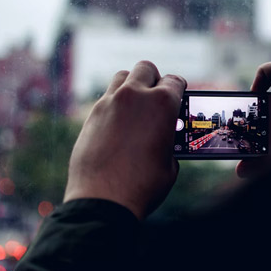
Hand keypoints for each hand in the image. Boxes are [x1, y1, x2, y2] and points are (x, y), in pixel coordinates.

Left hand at [63, 61, 185, 219]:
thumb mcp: (170, 162)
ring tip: (136, 105)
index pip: (175, 81)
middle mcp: (135, 96)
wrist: (104, 201)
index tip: (178, 97)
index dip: (179, 90)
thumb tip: (164, 137)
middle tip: (157, 97)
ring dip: (132, 85)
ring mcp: (110, 102)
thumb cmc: (143, 185)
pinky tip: (119, 123)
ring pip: (123, 77)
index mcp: (162, 103)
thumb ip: (169, 140)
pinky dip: (115, 104)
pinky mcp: (91, 115)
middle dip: (154, 80)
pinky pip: (106, 98)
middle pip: (146, 69)